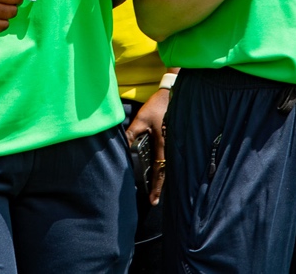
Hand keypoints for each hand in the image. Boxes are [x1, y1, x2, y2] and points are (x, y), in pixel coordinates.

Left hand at [127, 86, 170, 203]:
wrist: (170, 94)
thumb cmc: (156, 106)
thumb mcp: (141, 119)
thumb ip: (131, 134)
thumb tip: (122, 149)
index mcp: (163, 144)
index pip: (159, 170)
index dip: (156, 186)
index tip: (153, 200)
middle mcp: (170, 147)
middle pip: (165, 171)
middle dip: (159, 186)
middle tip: (154, 200)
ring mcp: (173, 143)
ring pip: (168, 165)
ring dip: (161, 177)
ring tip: (155, 190)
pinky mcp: (172, 138)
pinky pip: (168, 157)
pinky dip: (163, 167)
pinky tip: (158, 170)